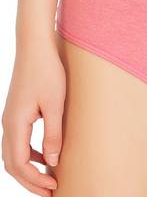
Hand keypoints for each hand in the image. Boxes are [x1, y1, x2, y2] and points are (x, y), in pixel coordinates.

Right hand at [2, 31, 64, 196]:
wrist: (36, 48)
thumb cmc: (48, 72)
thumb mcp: (56, 104)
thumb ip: (53, 134)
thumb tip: (54, 162)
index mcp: (15, 124)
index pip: (19, 164)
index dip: (35, 180)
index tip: (54, 188)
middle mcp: (8, 124)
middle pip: (12, 164)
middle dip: (30, 182)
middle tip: (51, 193)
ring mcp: (10, 119)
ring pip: (13, 154)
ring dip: (29, 170)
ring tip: (49, 180)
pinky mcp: (17, 114)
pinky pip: (19, 142)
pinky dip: (31, 156)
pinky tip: (49, 158)